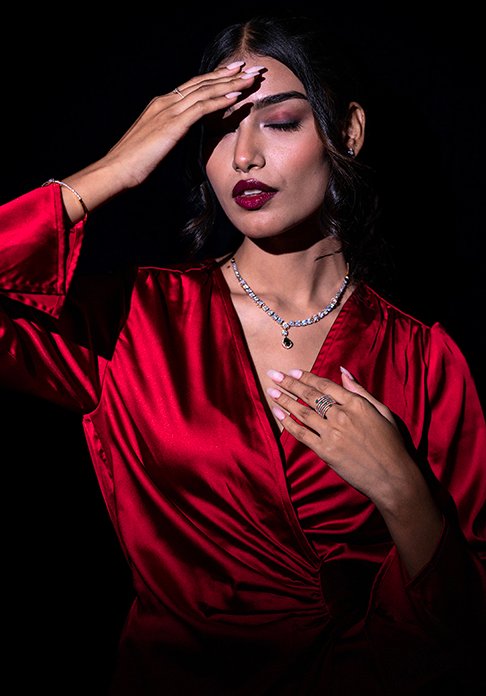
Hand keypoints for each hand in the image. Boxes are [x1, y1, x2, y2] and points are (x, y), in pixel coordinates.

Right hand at [102, 61, 263, 188]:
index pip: (194, 86)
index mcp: (161, 105)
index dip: (216, 78)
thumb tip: (182, 134)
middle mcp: (165, 102)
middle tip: (251, 69)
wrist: (116, 170)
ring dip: (231, 84)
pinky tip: (236, 97)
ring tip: (251, 78)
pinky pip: (200, 108)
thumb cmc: (133, 163)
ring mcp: (168, 111)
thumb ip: (170, 133)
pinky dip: (219, 101)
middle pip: (203, 83)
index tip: (235, 73)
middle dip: (229, 75)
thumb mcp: (156, 143)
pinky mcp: (172, 124)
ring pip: (205, 91)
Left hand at [267, 366, 443, 577]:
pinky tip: (278, 415)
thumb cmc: (391, 444)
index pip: (324, 385)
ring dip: (284, 401)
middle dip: (289, 383)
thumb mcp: (382, 411)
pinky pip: (301, 434)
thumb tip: (343, 372)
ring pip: (302, 413)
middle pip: (309, 395)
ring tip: (272, 392)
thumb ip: (360, 391)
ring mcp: (332, 433)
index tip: (293, 371)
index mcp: (356, 403)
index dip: (306, 377)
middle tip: (274, 375)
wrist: (393, 477)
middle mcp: (341, 415)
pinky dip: (288, 424)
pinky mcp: (325, 451)